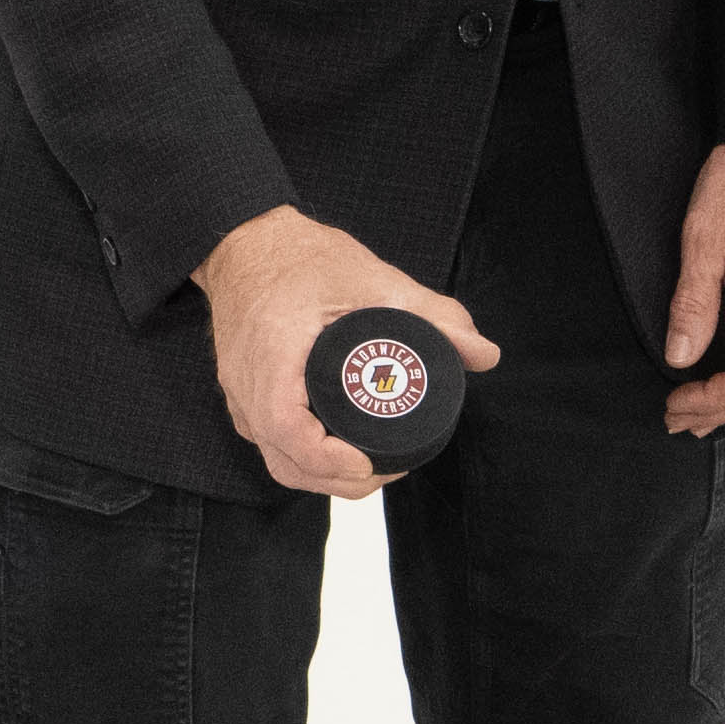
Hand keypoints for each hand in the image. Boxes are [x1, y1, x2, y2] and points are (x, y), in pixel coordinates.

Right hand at [201, 206, 501, 498]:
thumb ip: (433, 313)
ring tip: (373, 468)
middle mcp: (248, 384)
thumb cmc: (301, 257)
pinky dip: (306, 460)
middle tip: (388, 471)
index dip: (326, 458)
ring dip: (323, 477)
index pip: (286, 427)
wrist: (246, 244)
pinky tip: (343, 454)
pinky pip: (271, 445)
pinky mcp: (244, 398)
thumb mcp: (373, 278)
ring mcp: (241, 395)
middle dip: (338, 480)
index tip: (365, 464)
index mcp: (272, 352)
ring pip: (278, 460)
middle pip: (285, 460)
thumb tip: (483, 354)